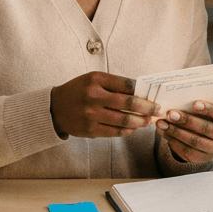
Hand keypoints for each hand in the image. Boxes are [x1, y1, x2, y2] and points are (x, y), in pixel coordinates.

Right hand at [49, 72, 163, 138]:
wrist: (54, 108)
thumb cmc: (78, 91)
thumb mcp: (93, 80)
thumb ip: (114, 84)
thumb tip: (140, 92)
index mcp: (96, 80)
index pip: (126, 84)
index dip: (143, 91)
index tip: (154, 95)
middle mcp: (93, 96)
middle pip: (129, 103)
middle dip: (148, 108)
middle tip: (158, 110)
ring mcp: (91, 115)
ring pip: (124, 120)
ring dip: (141, 121)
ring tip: (148, 121)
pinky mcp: (90, 129)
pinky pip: (115, 132)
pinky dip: (128, 130)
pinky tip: (134, 128)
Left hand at [156, 102, 212, 163]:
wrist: (208, 137)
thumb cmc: (206, 116)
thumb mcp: (207, 110)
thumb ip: (198, 106)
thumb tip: (178, 101)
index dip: (209, 109)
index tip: (194, 103)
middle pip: (206, 128)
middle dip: (187, 121)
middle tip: (171, 114)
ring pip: (195, 141)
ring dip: (176, 131)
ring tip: (162, 123)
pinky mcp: (203, 158)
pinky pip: (187, 150)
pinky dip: (173, 141)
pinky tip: (165, 132)